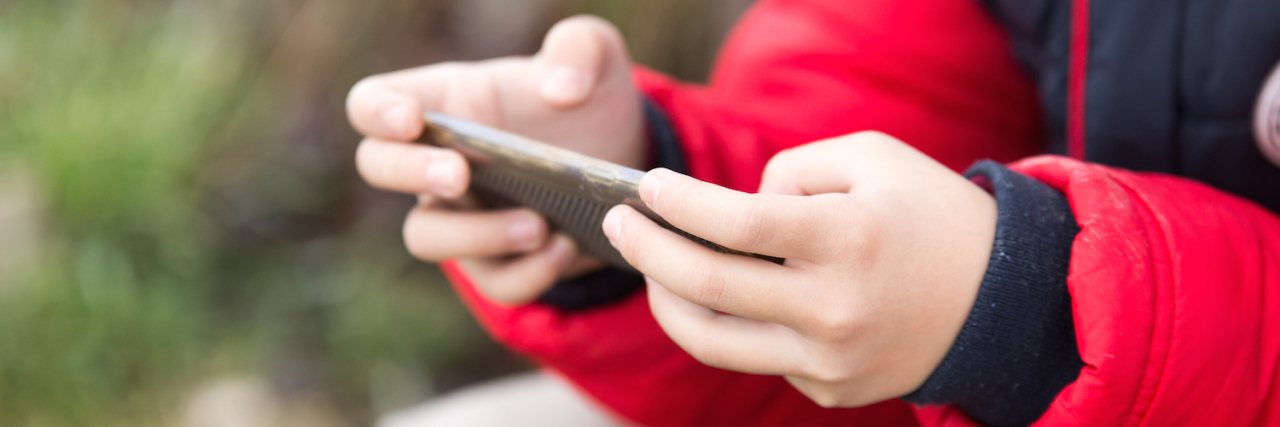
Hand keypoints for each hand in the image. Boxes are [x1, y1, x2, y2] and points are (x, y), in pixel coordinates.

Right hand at [346, 16, 643, 304]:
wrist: (622, 162)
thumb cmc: (588, 99)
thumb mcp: (598, 58)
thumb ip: (581, 48)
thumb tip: (560, 90)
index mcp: (444, 102)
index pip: (372, 104)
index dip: (377, 112)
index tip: (410, 120)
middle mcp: (437, 161)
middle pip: (378, 168)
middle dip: (411, 173)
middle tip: (460, 176)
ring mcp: (459, 216)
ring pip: (426, 237)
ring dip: (475, 235)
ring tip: (537, 225)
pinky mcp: (496, 262)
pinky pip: (493, 282)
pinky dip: (527, 273)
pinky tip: (565, 247)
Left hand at [601, 132, 996, 406]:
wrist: (1004, 302)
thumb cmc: (931, 216)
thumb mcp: (872, 159)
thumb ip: (791, 170)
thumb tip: (732, 213)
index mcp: (848, 241)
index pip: (736, 226)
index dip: (678, 205)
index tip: (648, 187)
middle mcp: (834, 310)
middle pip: (707, 289)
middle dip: (648, 251)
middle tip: (618, 224)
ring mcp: (830, 361)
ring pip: (713, 342)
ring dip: (666, 301)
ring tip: (652, 267)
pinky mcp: (829, 391)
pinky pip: (758, 357)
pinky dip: (732, 324)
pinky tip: (730, 294)